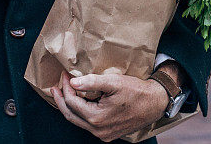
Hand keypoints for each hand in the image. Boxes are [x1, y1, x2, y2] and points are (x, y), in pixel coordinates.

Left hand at [51, 71, 168, 142]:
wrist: (155, 103)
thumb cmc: (136, 91)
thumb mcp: (114, 82)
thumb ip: (92, 82)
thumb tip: (73, 83)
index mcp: (97, 118)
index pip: (72, 102)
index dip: (66, 87)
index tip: (65, 75)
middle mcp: (98, 131)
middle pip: (71, 115)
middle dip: (61, 100)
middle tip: (55, 87)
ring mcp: (103, 135)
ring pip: (78, 121)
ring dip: (70, 107)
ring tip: (64, 93)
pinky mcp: (108, 134)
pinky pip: (88, 124)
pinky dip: (80, 113)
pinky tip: (79, 103)